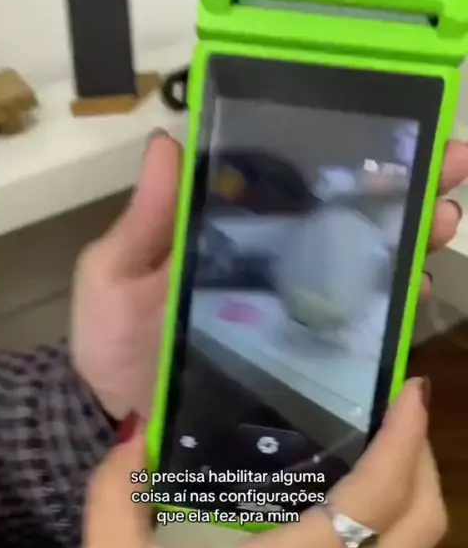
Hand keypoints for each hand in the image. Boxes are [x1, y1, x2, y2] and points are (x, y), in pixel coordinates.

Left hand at [70, 133, 467, 420]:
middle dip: (402, 191)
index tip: (395, 130)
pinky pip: (356, 328)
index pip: (296, 184)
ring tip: (443, 220)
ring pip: (363, 268)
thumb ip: (145, 218)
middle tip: (446, 170)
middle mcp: (272, 265)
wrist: (121, 417)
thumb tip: (169, 140)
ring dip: (410, 240)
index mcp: (232, 234)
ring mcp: (293, 311)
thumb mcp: (115, 273)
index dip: (344, 157)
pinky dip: (393, 309)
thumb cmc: (113, 340)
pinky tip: (417, 291)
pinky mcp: (305, 357)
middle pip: (345, 219)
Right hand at [76, 378, 445, 547]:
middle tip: (405, 415)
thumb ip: (115, 496)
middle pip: (418, 531)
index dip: (403, 442)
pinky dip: (382, 533)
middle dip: (426, 464)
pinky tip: (345, 509)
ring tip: (384, 451)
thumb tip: (137, 430)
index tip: (411, 392)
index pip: (373, 500)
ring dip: (410, 499)